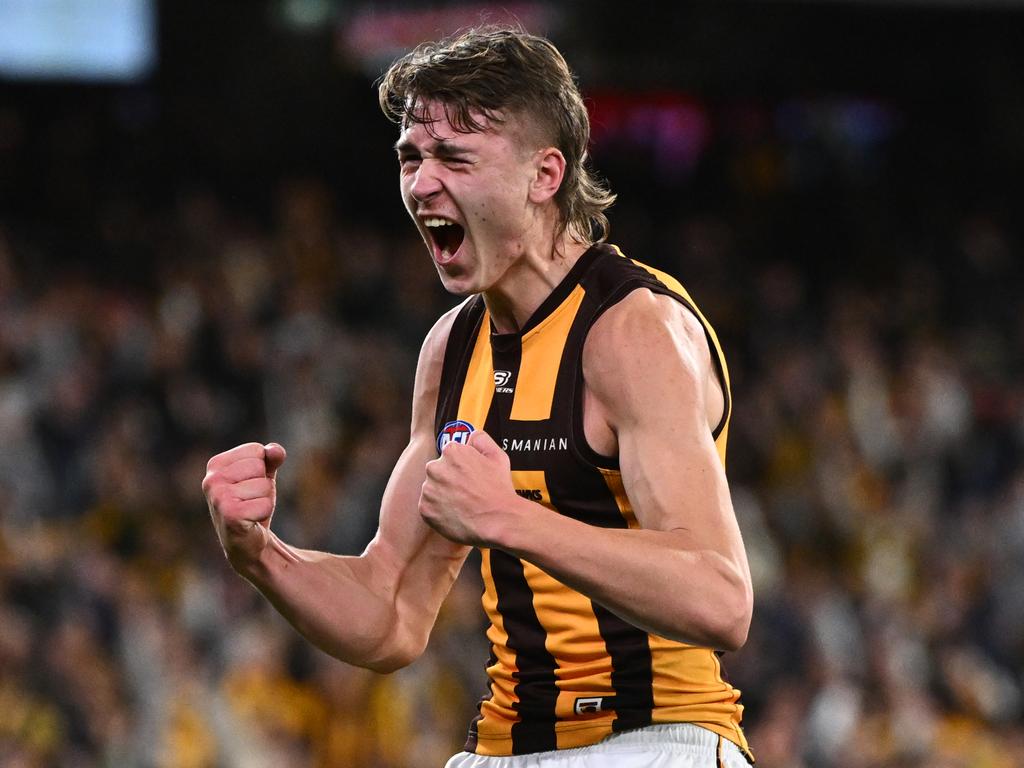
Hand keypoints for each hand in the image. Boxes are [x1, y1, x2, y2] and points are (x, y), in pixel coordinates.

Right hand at [203, 442, 286, 570]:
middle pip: (259, 466)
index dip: (262, 468)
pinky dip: (264, 513)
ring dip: (264, 500)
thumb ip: (271, 457)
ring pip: (264, 485)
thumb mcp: (264, 475)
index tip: (250, 485)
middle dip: (263, 484)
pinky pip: (265, 504)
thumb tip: (275, 450)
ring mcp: (218, 497)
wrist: (247, 543)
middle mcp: (211, 479)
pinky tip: (251, 521)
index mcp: (216, 464)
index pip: (256, 450)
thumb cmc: (253, 503)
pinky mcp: (230, 514)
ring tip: (251, 511)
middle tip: (251, 500)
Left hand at [419, 430, 517, 546]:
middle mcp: (435, 468)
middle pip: (438, 471)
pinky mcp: (425, 509)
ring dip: (442, 495)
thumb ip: (481, 439)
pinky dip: (439, 511)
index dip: (460, 467)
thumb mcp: (498, 456)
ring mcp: (429, 489)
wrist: (497, 521)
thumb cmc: (499, 490)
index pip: (450, 455)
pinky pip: (428, 508)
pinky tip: (455, 514)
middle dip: (449, 480)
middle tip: (466, 492)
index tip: (468, 477)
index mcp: (451, 452)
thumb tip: (471, 437)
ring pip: (432, 490)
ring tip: (462, 505)